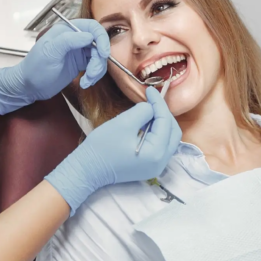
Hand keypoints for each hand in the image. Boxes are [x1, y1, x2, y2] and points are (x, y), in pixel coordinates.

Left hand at [0, 20, 109, 114]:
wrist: (29, 87)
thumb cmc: (35, 68)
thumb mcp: (50, 52)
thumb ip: (69, 41)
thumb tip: (90, 36)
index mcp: (67, 30)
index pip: (92, 28)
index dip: (102, 39)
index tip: (103, 53)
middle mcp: (75, 39)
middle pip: (99, 44)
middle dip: (99, 60)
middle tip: (92, 73)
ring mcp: (79, 51)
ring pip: (99, 57)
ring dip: (97, 70)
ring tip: (87, 81)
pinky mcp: (81, 64)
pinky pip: (95, 67)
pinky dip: (94, 76)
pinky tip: (85, 83)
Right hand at [45, 87, 181, 215]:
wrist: (87, 169)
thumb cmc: (102, 147)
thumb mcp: (124, 123)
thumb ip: (143, 111)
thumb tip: (151, 107)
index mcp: (156, 152)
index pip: (165, 122)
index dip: (159, 103)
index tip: (150, 90)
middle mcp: (161, 162)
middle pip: (173, 132)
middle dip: (164, 114)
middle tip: (152, 100)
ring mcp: (156, 166)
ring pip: (168, 139)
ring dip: (162, 123)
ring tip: (149, 110)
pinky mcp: (149, 166)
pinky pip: (160, 146)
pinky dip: (157, 132)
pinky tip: (147, 123)